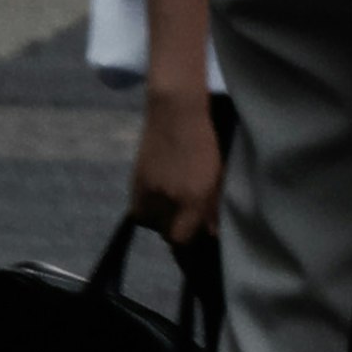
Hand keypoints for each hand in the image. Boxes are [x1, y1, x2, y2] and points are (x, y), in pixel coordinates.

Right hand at [129, 87, 222, 245]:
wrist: (174, 113)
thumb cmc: (204, 142)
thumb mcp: (217, 175)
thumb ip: (213, 206)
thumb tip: (211, 232)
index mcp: (191, 198)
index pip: (182, 237)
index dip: (190, 239)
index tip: (198, 233)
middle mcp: (166, 199)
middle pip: (165, 233)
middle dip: (176, 229)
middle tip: (188, 217)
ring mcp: (147, 191)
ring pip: (150, 221)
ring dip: (161, 219)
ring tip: (172, 206)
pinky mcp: (134, 183)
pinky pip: (139, 208)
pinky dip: (148, 208)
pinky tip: (160, 197)